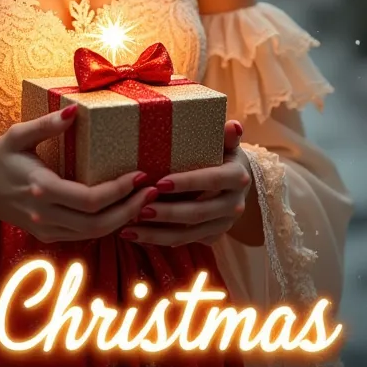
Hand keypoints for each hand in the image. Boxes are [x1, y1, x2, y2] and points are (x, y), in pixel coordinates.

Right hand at [0, 105, 159, 242]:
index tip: (141, 175)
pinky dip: (107, 226)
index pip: (90, 199)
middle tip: (154, 191)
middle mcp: (46, 214)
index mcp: (41, 188)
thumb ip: (46, 125)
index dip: (120, 191)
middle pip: (98, 223)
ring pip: (94, 234)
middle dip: (131, 208)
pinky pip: (84, 236)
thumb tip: (74, 111)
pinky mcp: (49, 235)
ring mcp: (47, 229)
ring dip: (123, 219)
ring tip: (146, 201)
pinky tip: (123, 210)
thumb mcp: (18, 135)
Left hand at [119, 120, 252, 246]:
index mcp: (237, 177)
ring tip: (130, 227)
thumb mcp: (225, 143)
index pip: (212, 180)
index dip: (187, 182)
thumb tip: (234, 125)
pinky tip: (136, 234)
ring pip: (189, 233)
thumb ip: (226, 136)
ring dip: (158, 233)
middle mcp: (234, 204)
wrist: (235, 180)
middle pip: (198, 212)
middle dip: (168, 213)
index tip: (159, 183)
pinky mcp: (212, 236)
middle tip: (140, 209)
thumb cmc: (222, 154)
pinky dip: (159, 239)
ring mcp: (224, 223)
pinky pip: (185, 241)